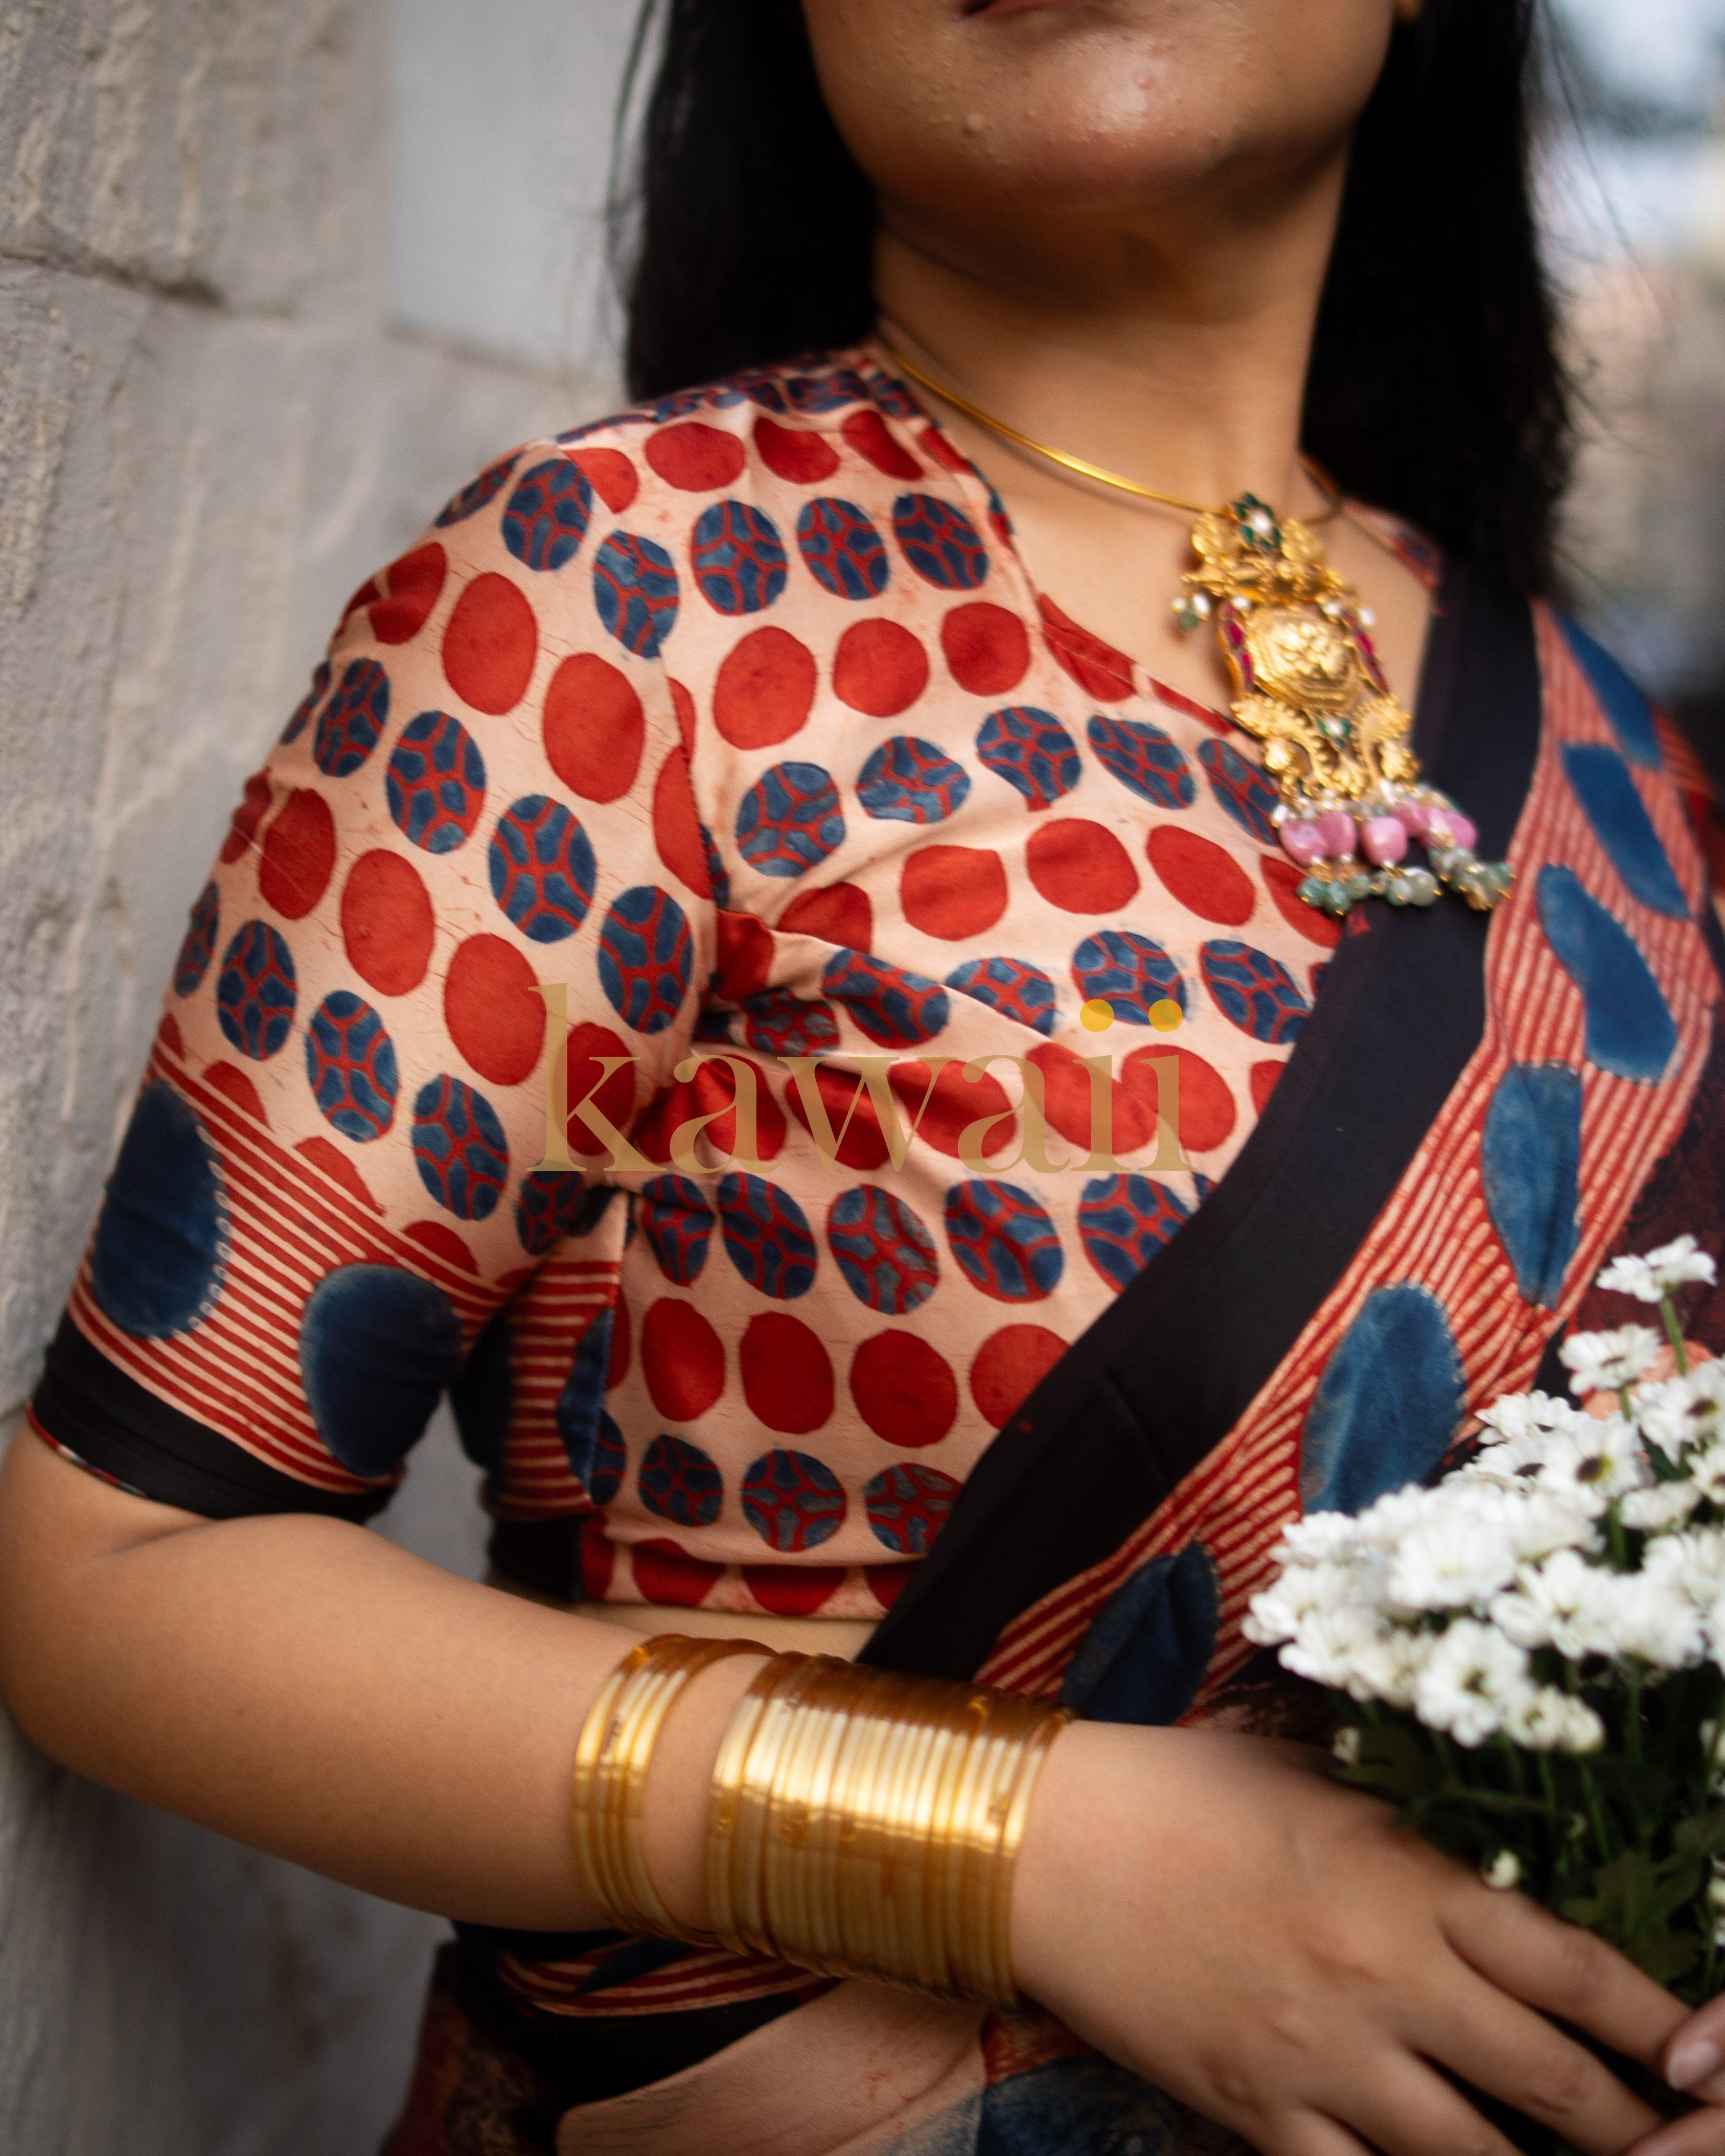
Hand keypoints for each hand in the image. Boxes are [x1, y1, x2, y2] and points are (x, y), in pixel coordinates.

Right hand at [1011, 1720, 1724, 2155]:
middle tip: (1663, 2134)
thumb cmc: (1184, 1786)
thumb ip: (1418, 1827)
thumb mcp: (1318, 1775)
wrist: (1049, 1845)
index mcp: (1408, 1880)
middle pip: (1555, 2089)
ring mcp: (1322, 2060)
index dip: (1658, 2024)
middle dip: (1628, 2126)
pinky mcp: (1259, 2115)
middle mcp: (1384, 1981)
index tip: (1696, 2052)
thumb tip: (1505, 1870)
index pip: (1579, 1971)